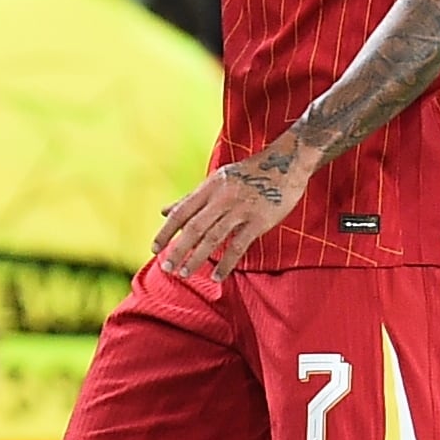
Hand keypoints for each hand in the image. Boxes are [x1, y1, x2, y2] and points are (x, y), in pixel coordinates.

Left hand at [153, 143, 313, 280]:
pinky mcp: (258, 220)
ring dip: (196, 258)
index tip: (154, 249)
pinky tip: (216, 276)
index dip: (166, 231)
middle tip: (166, 268)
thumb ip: (190, 198)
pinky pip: (238, 246)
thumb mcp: (216, 180)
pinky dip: (225, 263)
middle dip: (177, 249)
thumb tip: (163, 211)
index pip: (181, 212)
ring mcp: (240, 209)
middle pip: (193, 227)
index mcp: (209, 187)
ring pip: (213, 237)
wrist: (285, 163)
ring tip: (184, 273)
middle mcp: (222, 197)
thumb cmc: (247, 174)